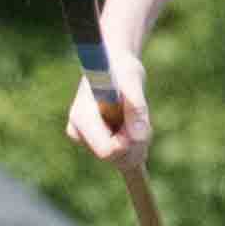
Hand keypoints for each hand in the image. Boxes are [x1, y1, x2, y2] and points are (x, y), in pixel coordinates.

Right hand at [65, 50, 151, 172]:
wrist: (113, 64)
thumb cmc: (120, 68)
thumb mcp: (132, 81)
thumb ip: (136, 107)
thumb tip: (139, 137)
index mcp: (82, 118)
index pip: (107, 151)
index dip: (129, 143)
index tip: (139, 125)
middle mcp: (80, 132)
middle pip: (116, 159)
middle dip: (136, 144)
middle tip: (144, 121)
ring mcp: (88, 140)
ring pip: (122, 160)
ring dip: (138, 144)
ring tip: (138, 119)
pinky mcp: (99, 143)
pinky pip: (122, 160)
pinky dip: (135, 153)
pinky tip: (136, 142)